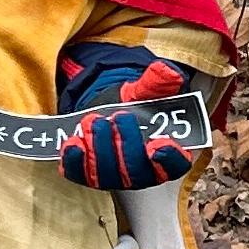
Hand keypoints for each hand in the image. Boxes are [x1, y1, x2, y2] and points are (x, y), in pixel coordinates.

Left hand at [59, 61, 194, 190]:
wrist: (107, 111)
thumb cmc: (135, 107)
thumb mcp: (146, 92)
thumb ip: (157, 83)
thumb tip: (167, 70)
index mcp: (165, 156)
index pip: (174, 166)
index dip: (168, 159)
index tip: (158, 145)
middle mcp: (141, 174)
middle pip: (136, 173)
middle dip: (126, 145)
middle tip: (118, 117)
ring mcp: (113, 178)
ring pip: (107, 175)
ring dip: (99, 149)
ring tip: (94, 120)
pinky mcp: (86, 175)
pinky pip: (79, 175)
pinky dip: (74, 160)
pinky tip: (74, 141)